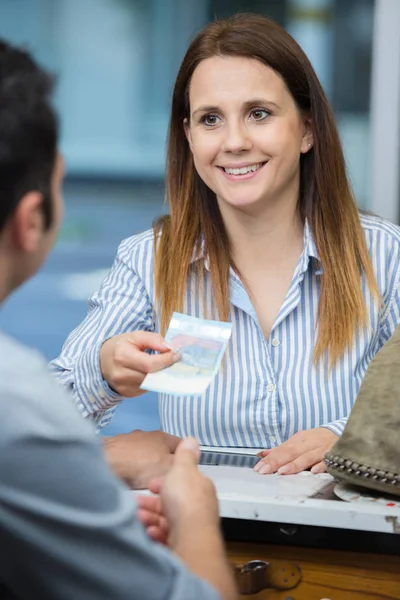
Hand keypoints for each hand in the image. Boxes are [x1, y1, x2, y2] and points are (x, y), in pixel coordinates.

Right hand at [100, 331, 179, 396]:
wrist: (102, 361)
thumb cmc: (121, 346)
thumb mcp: (135, 336)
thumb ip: (153, 339)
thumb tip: (169, 348)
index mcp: (122, 356)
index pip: (149, 364)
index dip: (166, 360)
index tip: (177, 355)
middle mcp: (121, 374)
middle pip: (151, 376)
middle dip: (165, 368)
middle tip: (174, 361)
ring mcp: (123, 387)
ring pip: (151, 384)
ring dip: (160, 375)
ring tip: (162, 366)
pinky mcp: (127, 394)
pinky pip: (146, 389)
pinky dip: (152, 381)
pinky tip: (150, 374)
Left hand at [103, 429, 180, 488]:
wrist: (106, 462)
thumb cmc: (142, 465)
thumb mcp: (170, 467)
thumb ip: (182, 460)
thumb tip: (191, 452)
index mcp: (163, 436)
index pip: (181, 445)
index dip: (185, 460)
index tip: (182, 475)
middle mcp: (147, 434)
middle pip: (161, 451)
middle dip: (163, 465)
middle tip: (163, 482)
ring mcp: (129, 440)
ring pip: (144, 457)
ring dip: (144, 468)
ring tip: (142, 484)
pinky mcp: (113, 448)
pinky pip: (127, 461)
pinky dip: (129, 469)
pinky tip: (126, 479)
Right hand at [139, 438, 236, 599]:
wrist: (190, 537)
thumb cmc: (185, 500)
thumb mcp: (182, 469)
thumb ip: (185, 455)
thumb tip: (192, 439)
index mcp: (200, 488)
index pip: (182, 482)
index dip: (164, 481)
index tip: (150, 485)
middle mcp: (198, 507)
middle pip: (172, 502)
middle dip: (152, 502)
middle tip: (136, 503)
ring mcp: (192, 527)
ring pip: (167, 520)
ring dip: (150, 517)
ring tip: (138, 517)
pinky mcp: (184, 545)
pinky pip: (167, 537)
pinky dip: (156, 533)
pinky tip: (149, 531)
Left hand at [254, 428, 337, 474]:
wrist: (341, 432)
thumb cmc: (316, 440)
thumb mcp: (298, 442)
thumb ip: (281, 449)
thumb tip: (263, 454)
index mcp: (298, 440)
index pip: (281, 450)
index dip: (270, 459)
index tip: (259, 468)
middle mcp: (308, 443)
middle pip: (291, 452)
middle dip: (277, 462)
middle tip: (265, 471)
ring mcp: (321, 449)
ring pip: (307, 457)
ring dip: (295, 464)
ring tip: (283, 471)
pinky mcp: (334, 454)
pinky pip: (327, 460)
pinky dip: (321, 465)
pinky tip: (314, 471)